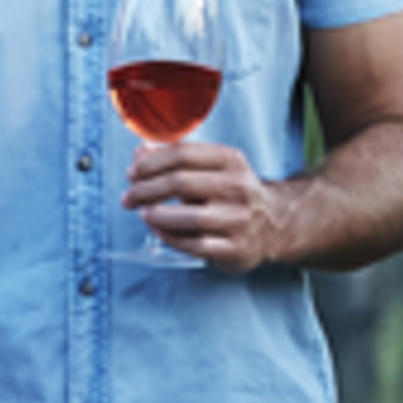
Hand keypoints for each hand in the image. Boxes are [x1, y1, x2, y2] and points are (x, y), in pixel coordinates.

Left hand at [123, 136, 286, 272]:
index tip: (132, 173)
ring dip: (156, 215)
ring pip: (188, 217)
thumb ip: (176, 159)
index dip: (149, 163)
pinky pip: (195, 245)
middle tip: (128, 197)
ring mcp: (239, 219)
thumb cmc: (231, 194)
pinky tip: (159, 231)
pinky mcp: (236, 248)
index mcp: (232, 161)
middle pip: (180, 183)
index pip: (182, 154)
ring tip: (143, 213)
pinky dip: (171, 238)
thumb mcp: (212, 168)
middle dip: (145, 190)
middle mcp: (239, 187)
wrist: (274, 225)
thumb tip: (139, 154)